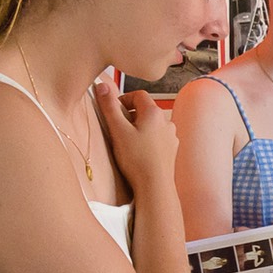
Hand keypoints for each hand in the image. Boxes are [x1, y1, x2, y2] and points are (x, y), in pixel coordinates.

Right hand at [91, 72, 176, 193]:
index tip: (113, 110)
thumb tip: (101, 85)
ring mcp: (171, 137)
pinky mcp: (171, 151)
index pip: (138, 95)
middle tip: (118, 127)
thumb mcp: (117, 130)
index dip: (123, 98)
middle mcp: (167, 123)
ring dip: (138, 128)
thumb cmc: (137, 160)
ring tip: (127, 141)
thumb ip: (109, 106)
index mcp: (154, 113)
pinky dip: (146, 140)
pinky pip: (157, 138)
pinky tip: (138, 152)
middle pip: (146, 110)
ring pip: (151, 125)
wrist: (155, 187)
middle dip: (130, 114)